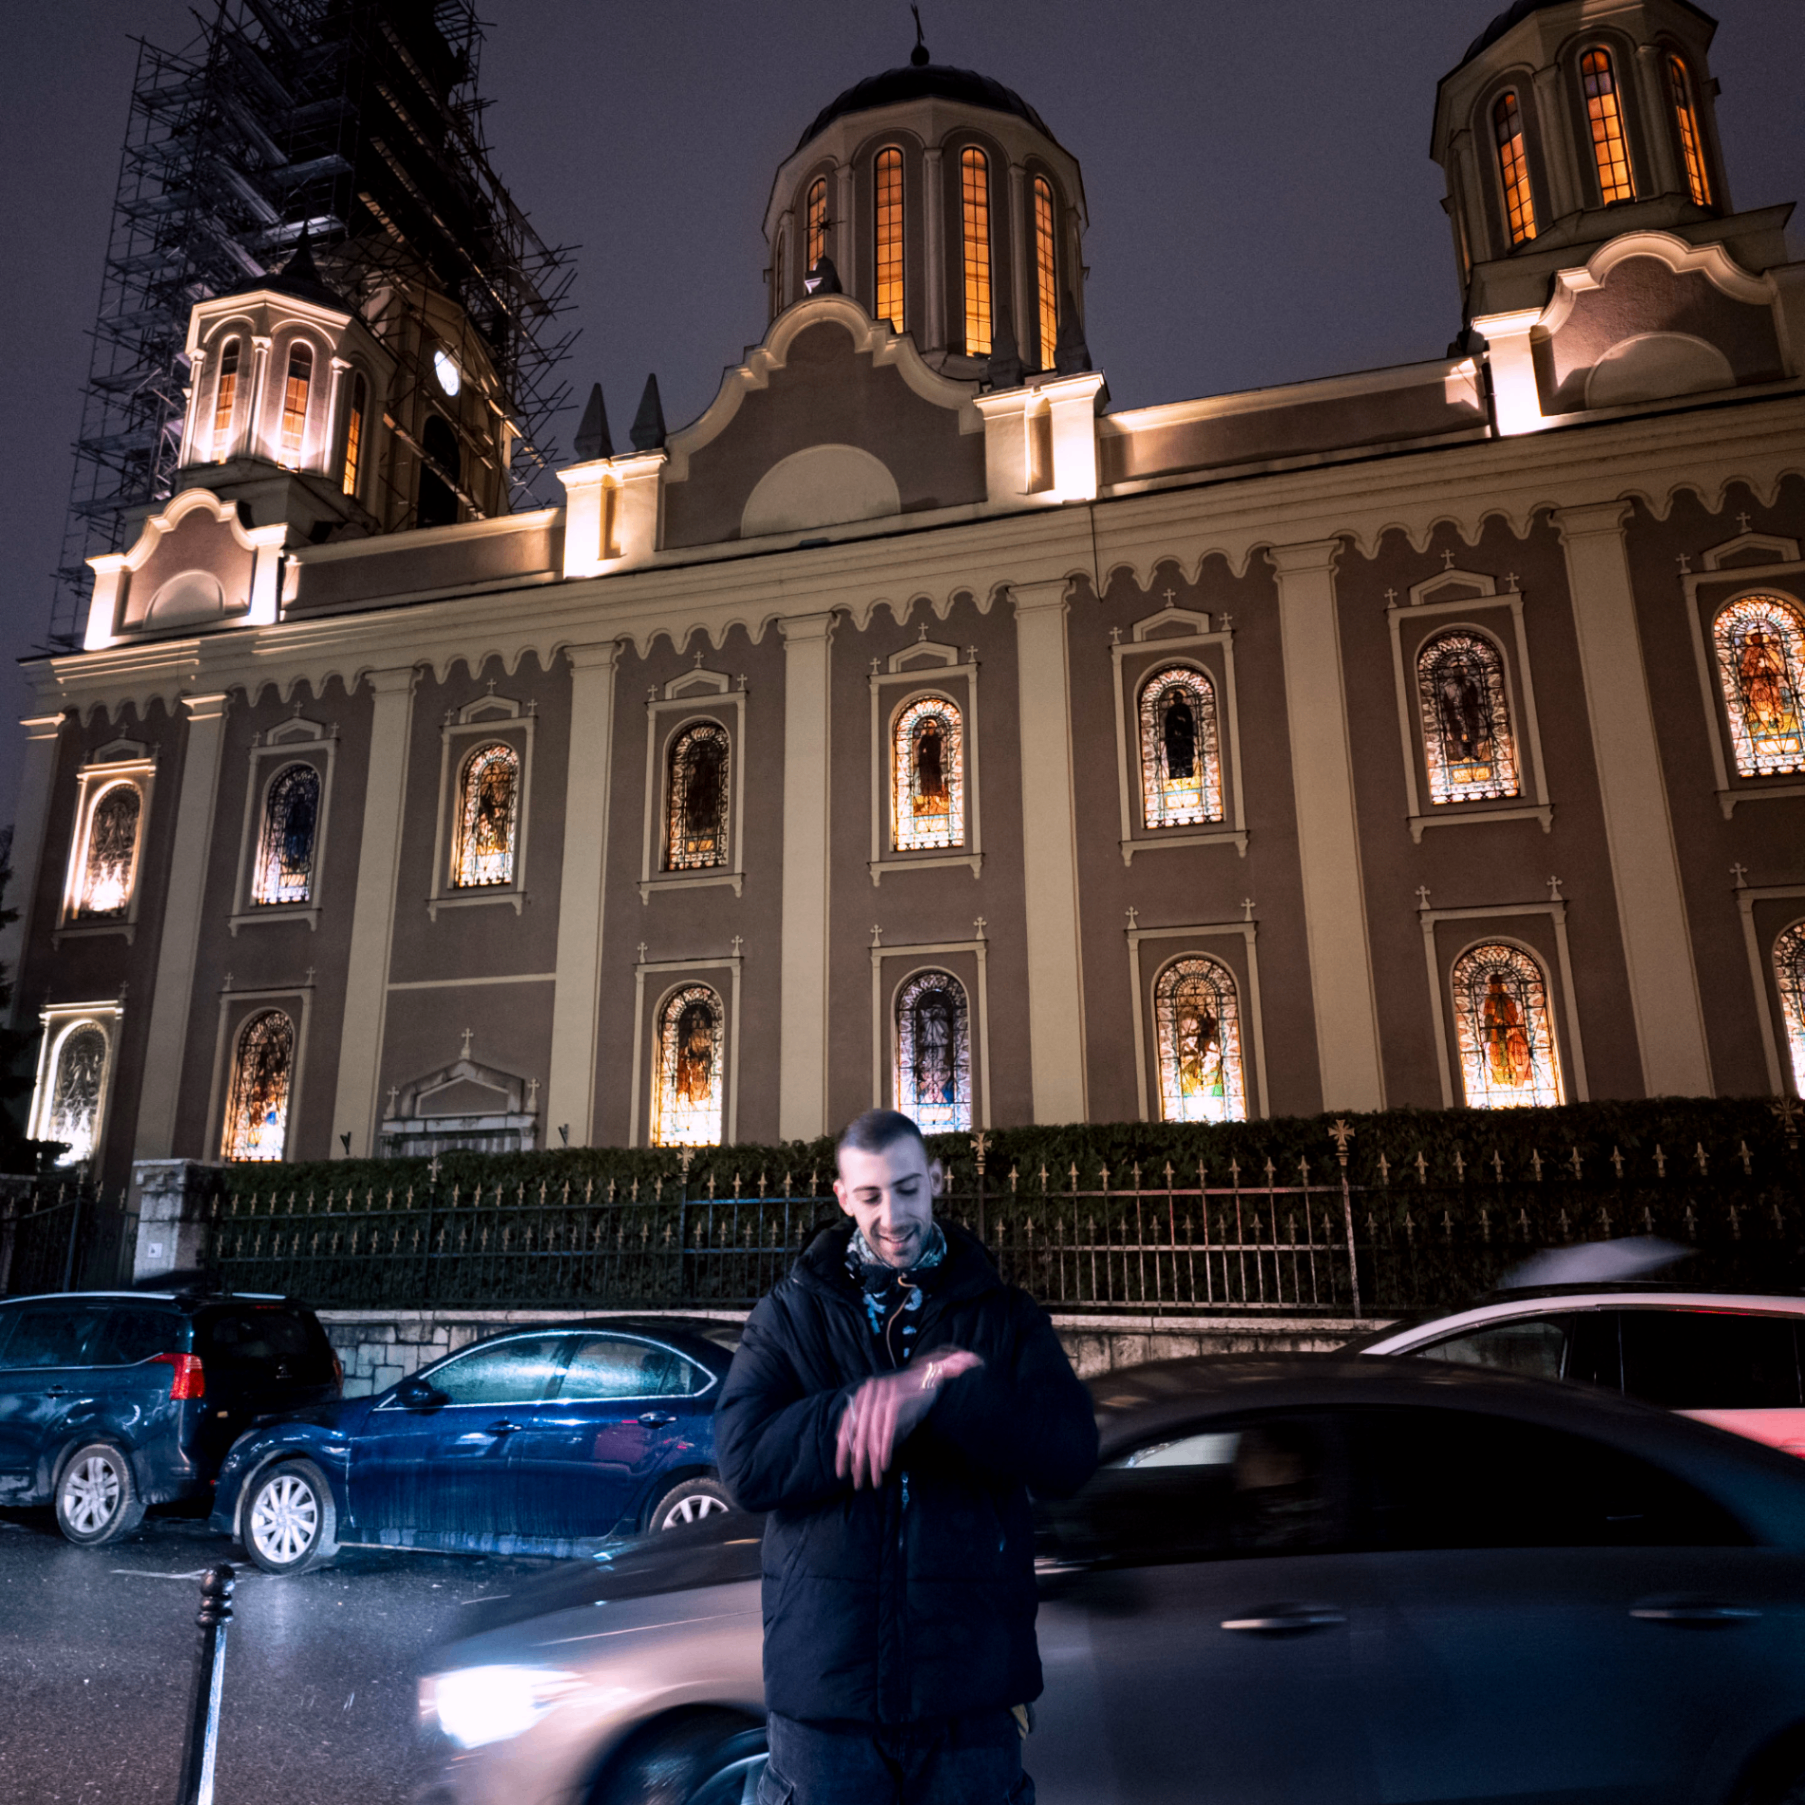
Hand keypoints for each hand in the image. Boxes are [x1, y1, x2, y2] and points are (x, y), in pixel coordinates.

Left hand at [835, 1348, 982, 1489]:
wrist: (927, 1378)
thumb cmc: (905, 1401)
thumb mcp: (884, 1417)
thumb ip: (870, 1433)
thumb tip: (856, 1460)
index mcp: (861, 1397)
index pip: (846, 1429)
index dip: (842, 1452)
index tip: (841, 1473)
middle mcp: (868, 1395)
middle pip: (857, 1435)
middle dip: (856, 1462)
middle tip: (856, 1483)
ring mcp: (881, 1397)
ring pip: (872, 1436)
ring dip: (872, 1461)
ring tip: (874, 1480)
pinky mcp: (896, 1401)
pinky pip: (887, 1430)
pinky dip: (885, 1450)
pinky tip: (884, 1466)